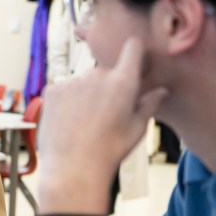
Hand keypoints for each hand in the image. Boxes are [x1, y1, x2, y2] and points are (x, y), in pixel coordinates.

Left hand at [38, 39, 168, 209]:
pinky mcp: (52, 89)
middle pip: (105, 71)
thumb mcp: (137, 129)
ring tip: (85, 121)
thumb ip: (149, 104)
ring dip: (86, 93)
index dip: (134, 50)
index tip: (135, 56)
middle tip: (105, 112)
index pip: (133, 47)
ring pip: (83, 81)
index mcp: (123, 82)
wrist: (73, 168)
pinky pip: (64, 88)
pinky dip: (67, 99)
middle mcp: (97, 75)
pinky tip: (69, 120)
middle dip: (107, 85)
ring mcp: (72, 81)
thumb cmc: (110, 151)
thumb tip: (162, 91)